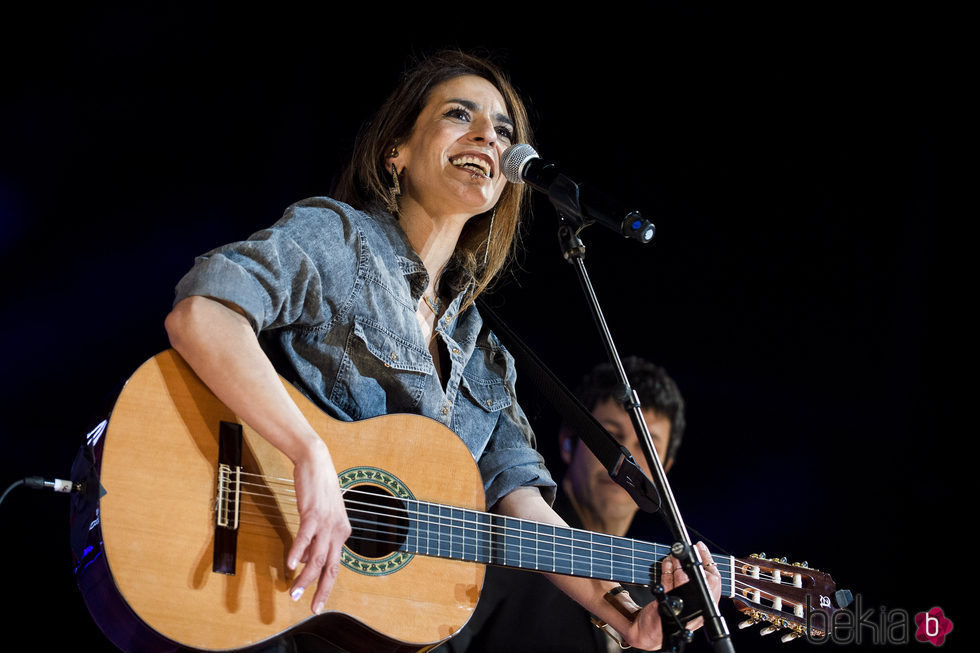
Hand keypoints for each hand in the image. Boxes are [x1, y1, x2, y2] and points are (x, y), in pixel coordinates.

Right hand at [287, 439, 351, 613]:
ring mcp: (326, 523)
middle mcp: (338, 530)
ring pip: (317, 557)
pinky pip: (305, 538)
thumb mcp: (323, 516)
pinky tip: (291, 565)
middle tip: (312, 609)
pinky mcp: (313, 513)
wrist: (316, 462)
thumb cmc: (319, 489)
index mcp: (343, 532)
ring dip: (306, 578)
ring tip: (293, 593)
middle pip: (331, 567)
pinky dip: (298, 553)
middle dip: (321, 590)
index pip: (335, 565)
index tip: (318, 602)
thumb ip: (318, 537)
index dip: (326, 585)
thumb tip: (307, 559)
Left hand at [624, 541, 721, 648]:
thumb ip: (692, 583)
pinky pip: (667, 585)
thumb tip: (696, 556)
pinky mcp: (664, 609)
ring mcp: (682, 612)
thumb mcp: (686, 600)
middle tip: (686, 551)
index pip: (715, 582)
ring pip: (684, 581)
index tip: (700, 547)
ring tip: (673, 555)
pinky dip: (666, 570)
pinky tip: (666, 563)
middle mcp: (698, 614)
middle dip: (695, 562)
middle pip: (707, 582)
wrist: (649, 633)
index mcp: (706, 609)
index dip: (709, 561)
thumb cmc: (670, 614)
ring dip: (678, 563)